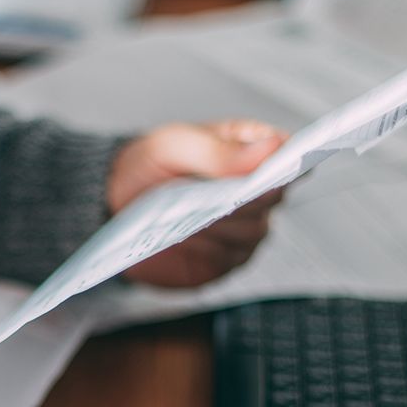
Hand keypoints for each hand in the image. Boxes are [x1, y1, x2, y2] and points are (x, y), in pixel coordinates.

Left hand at [109, 120, 287, 287]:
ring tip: (194, 216)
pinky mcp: (224, 261)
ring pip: (254, 231)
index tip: (281, 165)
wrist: (116, 205)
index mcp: (250, 151)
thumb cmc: (151, 166)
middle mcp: (256, 192)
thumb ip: (220, 151)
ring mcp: (244, 229)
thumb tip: (272, 148)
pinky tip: (187, 237)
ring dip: (224, 224)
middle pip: (274, 197)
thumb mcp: (176, 146)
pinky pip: (229, 260)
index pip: (287, 153)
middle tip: (225, 195)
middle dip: (249, 196)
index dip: (290, 160)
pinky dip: (210, 249)